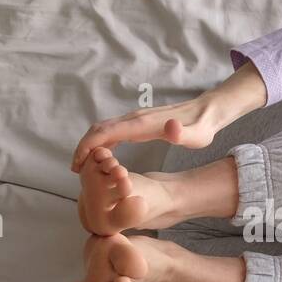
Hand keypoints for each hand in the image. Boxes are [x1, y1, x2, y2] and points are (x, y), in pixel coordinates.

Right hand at [70, 61, 266, 171]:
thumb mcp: (196, 135)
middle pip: (99, 129)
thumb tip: (171, 128)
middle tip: (74, 170)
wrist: (207, 112)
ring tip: (83, 166)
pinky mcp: (139, 122)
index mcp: (142, 124)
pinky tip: (102, 157)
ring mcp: (136, 119)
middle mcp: (135, 118)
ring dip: (90, 145)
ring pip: (104, 129)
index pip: (106, 133)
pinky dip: (101, 142)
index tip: (77, 165)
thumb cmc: (201, 128)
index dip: (88, 148)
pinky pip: (113, 130)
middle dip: (83, 148)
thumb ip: (183, 134)